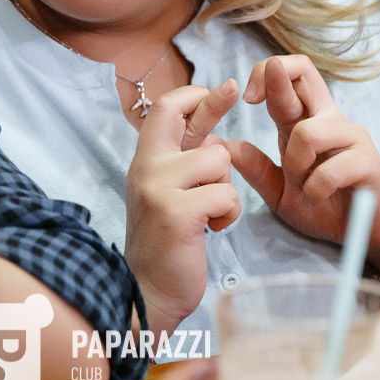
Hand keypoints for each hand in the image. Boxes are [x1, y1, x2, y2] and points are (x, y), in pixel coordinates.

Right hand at [126, 80, 241, 333]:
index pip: (164, 110)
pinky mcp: (177, 212)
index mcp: (145, 162)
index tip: (219, 87)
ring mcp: (159, 187)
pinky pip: (226, 195)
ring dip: (226, 188)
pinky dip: (228, 215)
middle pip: (190, 120)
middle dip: (215, 104)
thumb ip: (184, 162)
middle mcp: (147, 167)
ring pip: (219, 160)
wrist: (147, 292)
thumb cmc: (165, 243)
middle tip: (234, 87)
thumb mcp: (167, 193)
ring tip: (209, 214)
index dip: (193, 95)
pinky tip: (212, 230)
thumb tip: (211, 129)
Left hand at [224, 56, 379, 281]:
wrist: (368, 234)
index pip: (289, 77)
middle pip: (305, 71)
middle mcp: (329, 121)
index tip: (247, 98)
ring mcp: (352, 138)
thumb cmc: (326, 207)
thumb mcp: (281, 192)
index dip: (264, 74)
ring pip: (309, 132)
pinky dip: (317, 187)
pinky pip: (332, 169)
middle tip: (252, 99)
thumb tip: (226, 145)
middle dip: (276, 76)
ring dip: (296, 164)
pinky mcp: (370, 162)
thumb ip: (257, 169)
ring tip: (303, 185)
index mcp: (306, 122)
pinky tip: (321, 196)